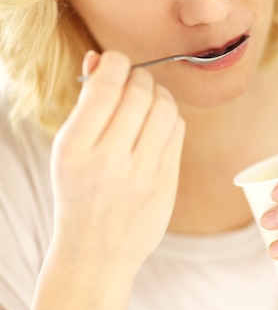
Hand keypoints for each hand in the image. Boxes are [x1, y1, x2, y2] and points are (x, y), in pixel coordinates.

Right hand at [50, 50, 184, 274]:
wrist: (96, 252)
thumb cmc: (78, 191)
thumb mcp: (67, 150)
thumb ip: (85, 103)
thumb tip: (100, 57)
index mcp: (76, 149)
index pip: (106, 86)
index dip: (115, 62)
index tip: (114, 62)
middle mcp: (109, 161)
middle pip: (140, 92)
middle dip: (138, 77)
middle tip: (132, 83)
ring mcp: (142, 174)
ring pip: (165, 107)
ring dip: (158, 93)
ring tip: (146, 101)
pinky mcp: (167, 183)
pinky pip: (177, 129)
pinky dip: (168, 117)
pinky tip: (156, 124)